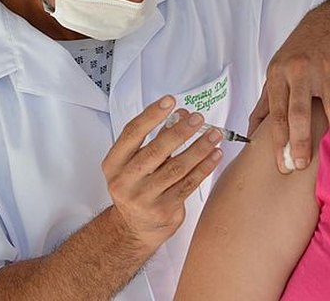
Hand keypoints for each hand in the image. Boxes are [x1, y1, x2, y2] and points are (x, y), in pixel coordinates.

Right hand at [101, 96, 222, 251]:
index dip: (152, 115)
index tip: (170, 101)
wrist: (134, 228)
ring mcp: (143, 198)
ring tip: (214, 134)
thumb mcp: (137, 163)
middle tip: (198, 118)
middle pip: (156, 150)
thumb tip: (180, 114)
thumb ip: (156, 139)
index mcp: (114, 163)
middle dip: (180, 132)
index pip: (132, 133)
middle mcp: (125, 181)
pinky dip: (204, 167)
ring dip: (199, 148)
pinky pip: (188, 184)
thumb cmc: (138, 187)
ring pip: (176, 168)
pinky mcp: (163, 210)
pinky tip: (215, 155)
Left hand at [249, 12, 329, 173]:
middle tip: (301, 165)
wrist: (326, 23)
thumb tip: (249, 137)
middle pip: (300, 110)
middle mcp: (301, 73)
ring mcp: (327, 71)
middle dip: (300, 139)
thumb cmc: (297, 53)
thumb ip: (263, 106)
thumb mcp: (275, 73)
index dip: (279, 140)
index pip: (277, 112)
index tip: (282, 165)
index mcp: (279, 76)